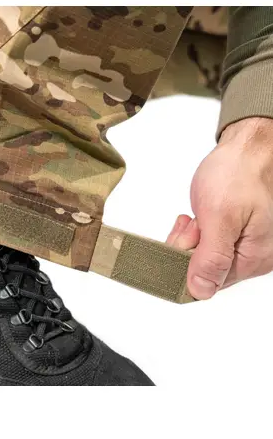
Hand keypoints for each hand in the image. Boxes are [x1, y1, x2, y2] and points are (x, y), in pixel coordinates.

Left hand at [167, 117, 272, 298]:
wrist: (247, 147)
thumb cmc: (239, 174)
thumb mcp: (220, 217)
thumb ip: (211, 257)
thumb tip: (201, 291)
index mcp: (254, 259)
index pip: (209, 284)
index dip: (186, 264)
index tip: (185, 239)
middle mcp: (251, 257)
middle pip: (203, 270)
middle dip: (188, 247)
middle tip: (193, 222)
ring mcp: (242, 245)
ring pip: (199, 256)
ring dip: (190, 237)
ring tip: (196, 215)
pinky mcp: (232, 234)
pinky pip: (204, 244)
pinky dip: (195, 230)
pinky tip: (196, 216)